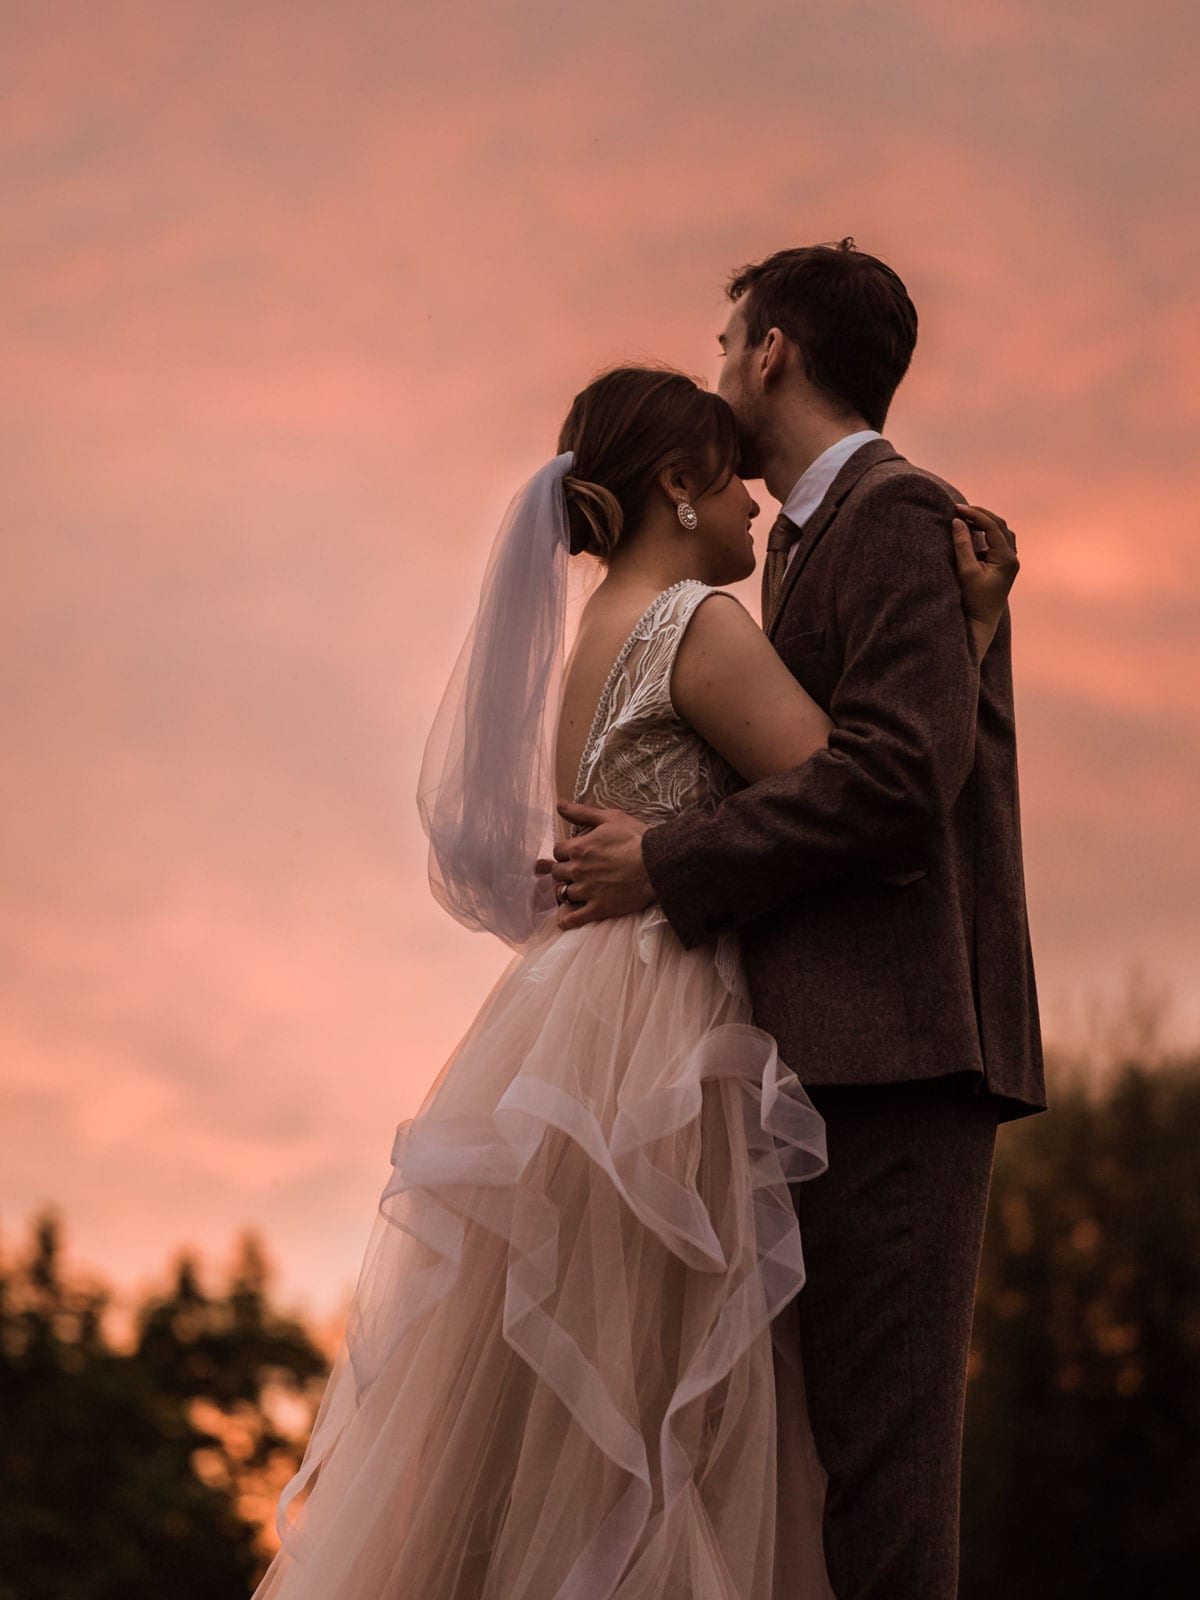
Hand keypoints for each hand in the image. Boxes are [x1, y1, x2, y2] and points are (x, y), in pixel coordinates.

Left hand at [534, 802, 653, 928]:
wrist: (658, 864)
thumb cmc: (636, 838)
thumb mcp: (610, 818)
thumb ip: (582, 812)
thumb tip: (559, 804)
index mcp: (579, 848)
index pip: (557, 851)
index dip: (565, 851)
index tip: (575, 853)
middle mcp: (578, 870)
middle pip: (557, 873)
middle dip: (564, 870)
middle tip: (576, 871)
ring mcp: (587, 891)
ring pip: (563, 893)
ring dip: (567, 891)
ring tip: (576, 890)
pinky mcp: (598, 908)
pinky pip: (574, 918)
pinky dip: (567, 920)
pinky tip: (565, 920)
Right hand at [952, 503, 1019, 626]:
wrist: (980, 622)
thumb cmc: (973, 600)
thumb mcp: (966, 571)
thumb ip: (962, 545)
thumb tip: (957, 521)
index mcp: (1007, 559)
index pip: (993, 527)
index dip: (975, 514)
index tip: (956, 509)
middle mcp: (1012, 558)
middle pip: (999, 526)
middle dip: (979, 515)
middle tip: (959, 509)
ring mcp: (1009, 561)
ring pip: (1000, 532)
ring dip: (983, 522)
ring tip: (964, 518)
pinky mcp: (1002, 565)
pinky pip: (996, 541)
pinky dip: (984, 532)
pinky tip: (970, 531)